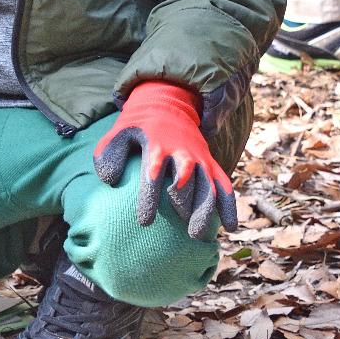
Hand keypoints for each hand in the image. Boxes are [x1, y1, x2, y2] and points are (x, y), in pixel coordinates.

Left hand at [92, 82, 236, 239]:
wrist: (167, 103)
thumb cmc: (137, 127)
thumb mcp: (118, 133)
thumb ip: (109, 154)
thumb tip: (110, 180)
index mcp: (156, 144)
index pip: (153, 173)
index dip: (150, 198)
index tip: (144, 222)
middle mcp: (181, 152)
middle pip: (186, 179)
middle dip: (184, 203)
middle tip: (182, 229)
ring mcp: (199, 158)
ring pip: (207, 184)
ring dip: (206, 209)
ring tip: (197, 235)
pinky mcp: (210, 163)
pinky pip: (224, 184)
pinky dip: (229, 204)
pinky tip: (230, 227)